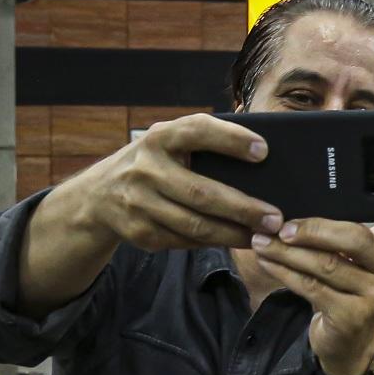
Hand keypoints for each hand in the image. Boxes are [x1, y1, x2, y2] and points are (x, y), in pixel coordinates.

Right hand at [54, 113, 282, 252]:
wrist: (98, 195)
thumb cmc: (155, 163)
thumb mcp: (168, 144)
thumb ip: (203, 144)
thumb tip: (263, 158)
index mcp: (159, 138)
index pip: (196, 131)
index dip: (230, 140)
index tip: (264, 151)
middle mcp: (145, 169)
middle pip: (201, 193)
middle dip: (243, 208)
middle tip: (275, 218)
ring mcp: (139, 203)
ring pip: (195, 225)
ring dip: (234, 233)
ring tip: (264, 235)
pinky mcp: (140, 232)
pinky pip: (186, 241)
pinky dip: (215, 242)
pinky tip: (238, 241)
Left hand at [251, 165, 373, 374]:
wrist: (345, 344)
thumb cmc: (341, 292)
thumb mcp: (347, 262)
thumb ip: (336, 237)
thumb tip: (292, 206)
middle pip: (355, 239)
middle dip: (314, 229)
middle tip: (282, 225)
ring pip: (326, 264)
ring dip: (287, 252)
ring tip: (260, 240)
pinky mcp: (352, 316)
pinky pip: (311, 286)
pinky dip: (284, 272)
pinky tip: (266, 261)